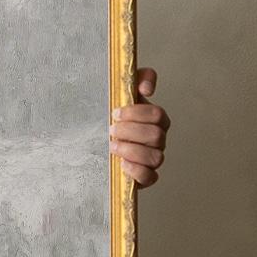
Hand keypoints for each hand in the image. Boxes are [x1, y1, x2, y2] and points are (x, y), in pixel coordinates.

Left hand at [109, 68, 167, 186]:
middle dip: (130, 131)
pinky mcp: (145, 177)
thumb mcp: (123, 92)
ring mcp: (153, 158)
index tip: (115, 112)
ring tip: (113, 146)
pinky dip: (136, 171)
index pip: (157, 114)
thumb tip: (147, 88)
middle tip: (112, 130)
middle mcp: (158, 139)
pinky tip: (122, 163)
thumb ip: (137, 78)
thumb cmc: (114, 118)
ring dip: (131, 150)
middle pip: (156, 135)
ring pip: (155, 157)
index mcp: (156, 119)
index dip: (136, 113)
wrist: (97, 142)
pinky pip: (150, 177)